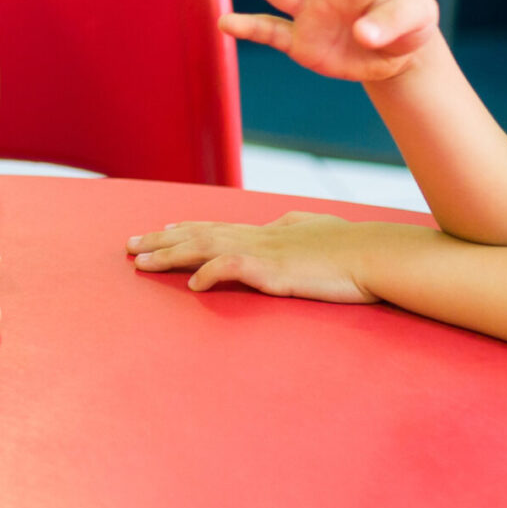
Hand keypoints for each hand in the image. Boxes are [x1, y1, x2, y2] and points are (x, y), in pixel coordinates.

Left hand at [125, 209, 423, 302]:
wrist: (377, 254)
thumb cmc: (354, 248)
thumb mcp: (319, 231)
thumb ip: (298, 228)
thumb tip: (287, 221)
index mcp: (269, 230)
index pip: (216, 226)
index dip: (185, 228)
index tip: (160, 230)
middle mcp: (259, 235)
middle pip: (199, 234)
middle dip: (161, 240)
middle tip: (129, 246)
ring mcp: (265, 250)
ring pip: (205, 247)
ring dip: (170, 255)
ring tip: (141, 263)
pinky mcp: (274, 269)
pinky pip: (233, 268)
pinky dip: (209, 272)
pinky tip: (192, 285)